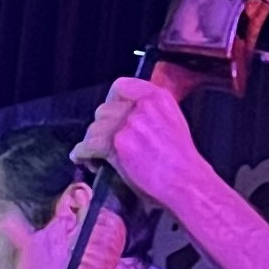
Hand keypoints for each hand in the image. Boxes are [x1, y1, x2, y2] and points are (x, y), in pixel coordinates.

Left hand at [74, 73, 216, 222]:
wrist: (187, 182)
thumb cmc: (181, 162)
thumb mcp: (172, 122)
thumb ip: (150, 112)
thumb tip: (127, 115)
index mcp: (158, 96)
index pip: (121, 86)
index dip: (110, 102)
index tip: (107, 116)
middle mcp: (143, 105)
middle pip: (104, 110)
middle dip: (101, 129)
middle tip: (104, 145)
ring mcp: (130, 123)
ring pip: (94, 128)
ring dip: (92, 143)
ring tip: (98, 158)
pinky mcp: (118, 143)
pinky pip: (88, 145)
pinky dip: (82, 154)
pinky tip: (85, 161)